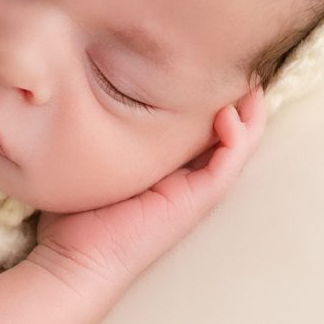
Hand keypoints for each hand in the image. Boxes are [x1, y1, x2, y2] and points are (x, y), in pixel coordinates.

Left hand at [32, 87, 268, 297]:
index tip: (203, 63)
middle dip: (235, 98)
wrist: (75, 259)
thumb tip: (76, 93)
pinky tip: (228, 113)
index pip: (196, 127)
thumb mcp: (89, 160)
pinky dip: (235, 138)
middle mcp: (186, 179)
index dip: (205, 97)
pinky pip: (227, 164)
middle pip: (224, 132)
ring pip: (236, 146)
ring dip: (247, 114)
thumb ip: (95, 131)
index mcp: (164, 169)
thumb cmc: (74, 215)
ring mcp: (194, 191)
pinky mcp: (196, 202)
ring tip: (248, 83)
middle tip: (238, 64)